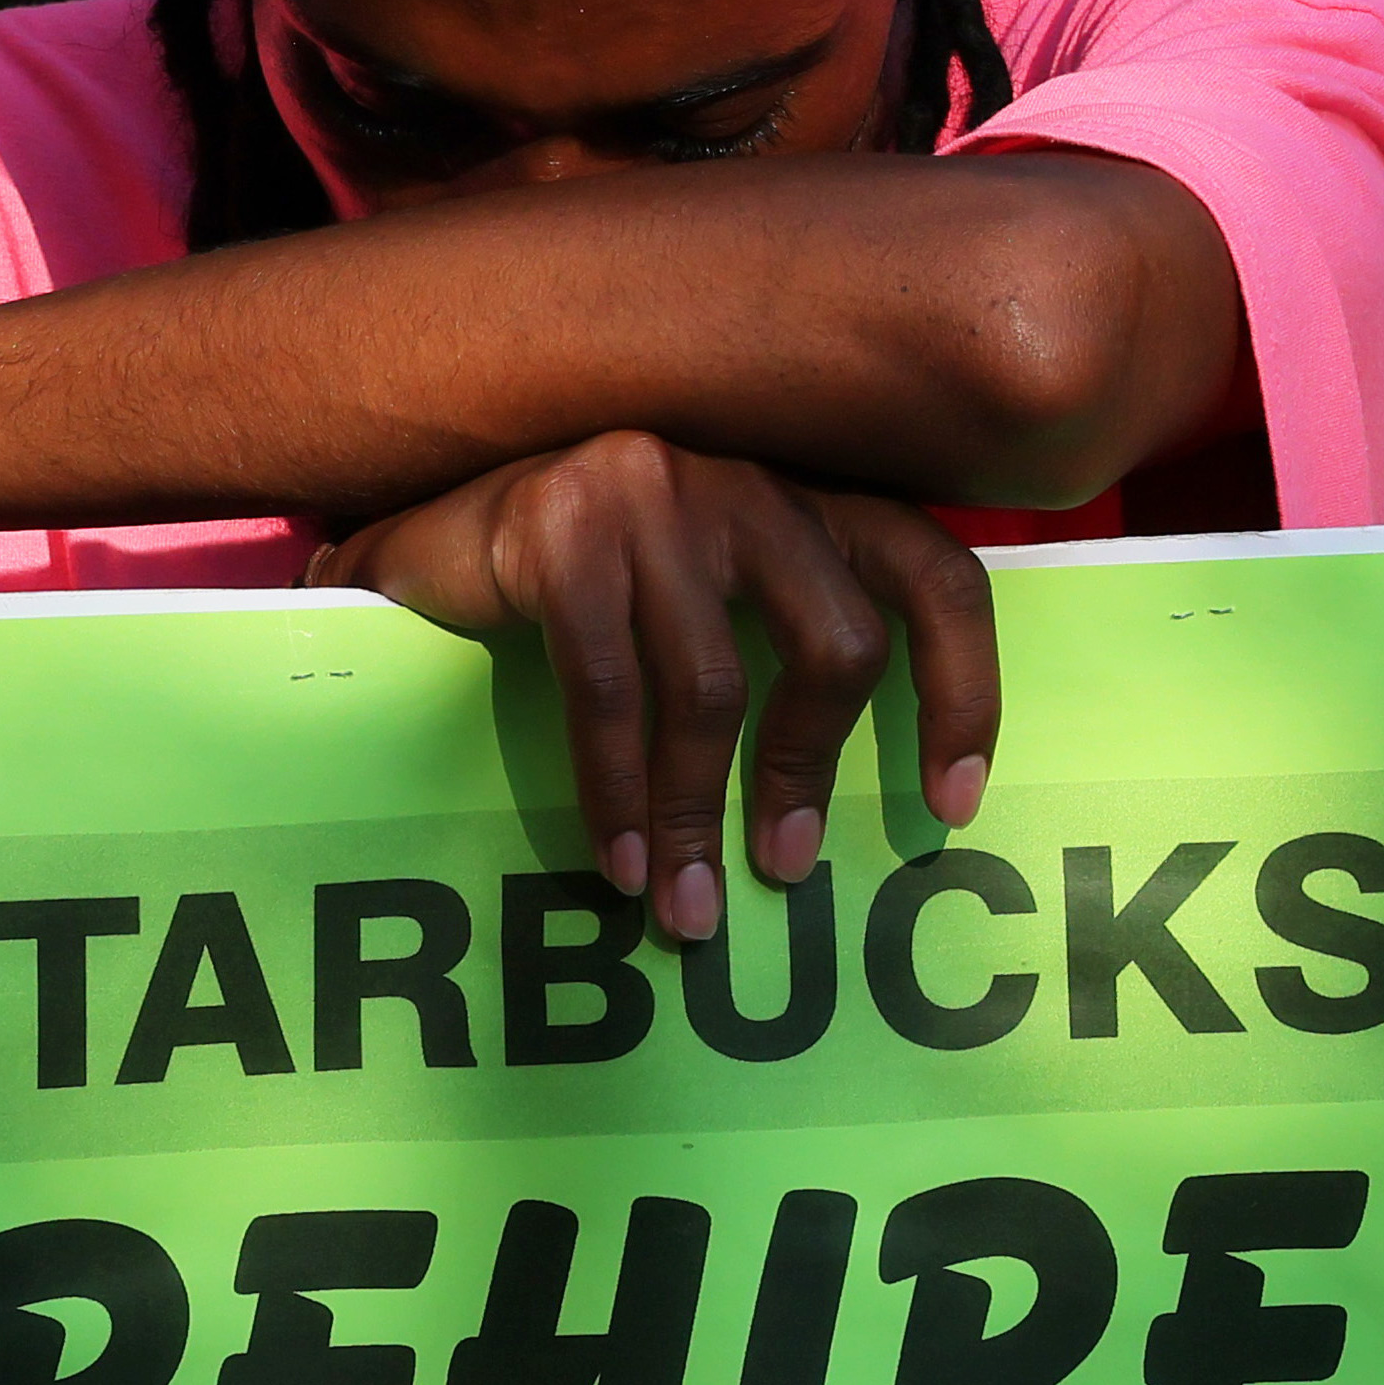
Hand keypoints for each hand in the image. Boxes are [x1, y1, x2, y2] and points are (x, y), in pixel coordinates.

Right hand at [323, 436, 999, 942]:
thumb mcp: (700, 596)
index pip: (935, 578)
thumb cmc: (574, 589)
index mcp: (805, 499)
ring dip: (697, 812)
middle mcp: (749, 483)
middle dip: (810, 773)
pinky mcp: (563, 532)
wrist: (420, 542)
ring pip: (714, 686)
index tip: (951, 802)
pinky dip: (615, 792)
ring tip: (681, 901)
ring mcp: (656, 496)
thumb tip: (826, 802)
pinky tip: (615, 858)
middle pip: (838, 643)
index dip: (963, 691)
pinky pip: (608, 692)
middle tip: (783, 866)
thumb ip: (772, 640)